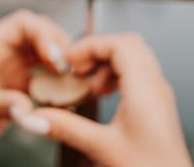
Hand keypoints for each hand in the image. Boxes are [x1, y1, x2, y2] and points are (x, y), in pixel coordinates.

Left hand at [0, 9, 70, 165]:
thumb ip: (3, 105)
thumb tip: (27, 108)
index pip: (21, 23)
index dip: (43, 34)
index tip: (56, 57)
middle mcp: (3, 50)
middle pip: (38, 31)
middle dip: (57, 44)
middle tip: (69, 68)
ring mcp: (14, 64)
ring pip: (45, 48)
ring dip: (61, 59)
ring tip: (71, 78)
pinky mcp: (23, 79)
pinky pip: (47, 69)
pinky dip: (59, 77)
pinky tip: (67, 92)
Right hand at [16, 33, 192, 166]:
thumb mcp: (101, 148)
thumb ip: (66, 128)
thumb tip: (36, 117)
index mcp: (145, 91)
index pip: (120, 45)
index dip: (90, 45)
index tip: (68, 59)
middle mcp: (155, 88)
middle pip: (127, 45)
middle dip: (97, 50)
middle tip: (76, 67)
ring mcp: (158, 95)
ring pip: (133, 57)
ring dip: (106, 63)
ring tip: (87, 83)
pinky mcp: (156, 105)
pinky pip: (136, 74)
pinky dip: (114, 75)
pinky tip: (102, 95)